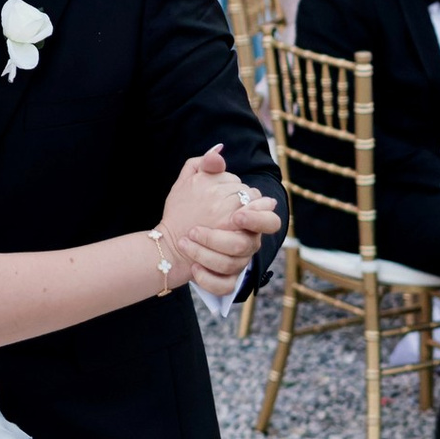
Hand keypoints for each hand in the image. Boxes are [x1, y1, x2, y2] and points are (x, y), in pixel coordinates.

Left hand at [159, 145, 277, 293]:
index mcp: (247, 219)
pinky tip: (193, 268)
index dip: (257, 218)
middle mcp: (246, 242)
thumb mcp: (193, 182)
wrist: (170, 238)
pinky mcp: (225, 281)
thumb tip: (217, 152)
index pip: (269, 220)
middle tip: (196, 230)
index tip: (236, 215)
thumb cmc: (189, 208)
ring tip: (184, 242)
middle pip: (248, 245)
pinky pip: (224, 285)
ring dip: (204, 254)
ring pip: (232, 265)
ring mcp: (237, 263)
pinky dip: (208, 279)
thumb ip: (207, 166)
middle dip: (220, 239)